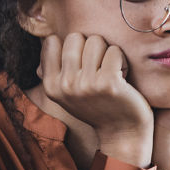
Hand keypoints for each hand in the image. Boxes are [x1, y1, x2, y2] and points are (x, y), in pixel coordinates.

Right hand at [39, 33, 152, 164]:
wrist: (122, 132)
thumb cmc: (96, 106)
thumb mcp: (66, 93)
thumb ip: (53, 69)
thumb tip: (48, 40)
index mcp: (50, 86)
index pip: (52, 41)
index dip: (70, 48)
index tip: (81, 66)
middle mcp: (65, 86)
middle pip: (75, 37)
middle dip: (90, 47)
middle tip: (98, 69)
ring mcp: (86, 85)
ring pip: (96, 41)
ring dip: (107, 53)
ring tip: (110, 73)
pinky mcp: (108, 83)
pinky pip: (114, 51)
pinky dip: (121, 60)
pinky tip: (122, 77)